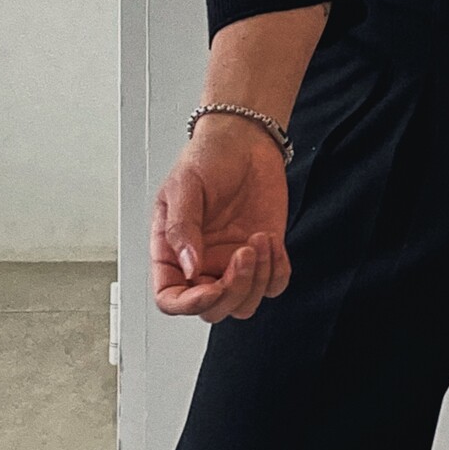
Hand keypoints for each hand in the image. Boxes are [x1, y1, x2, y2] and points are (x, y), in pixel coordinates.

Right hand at [150, 115, 291, 321]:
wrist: (245, 139)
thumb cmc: (207, 157)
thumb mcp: (182, 186)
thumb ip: (181, 228)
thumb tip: (188, 267)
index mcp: (172, 252)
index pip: (170, 299)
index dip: (189, 304)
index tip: (210, 288)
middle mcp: (202, 263)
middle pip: (212, 310)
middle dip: (232, 290)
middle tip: (243, 253)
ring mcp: (233, 262)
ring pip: (243, 304)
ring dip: (257, 280)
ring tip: (259, 239)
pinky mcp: (263, 254)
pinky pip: (273, 285)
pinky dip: (277, 271)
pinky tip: (272, 240)